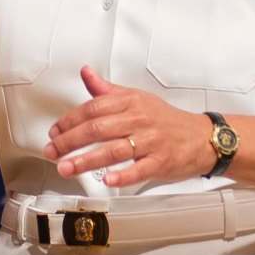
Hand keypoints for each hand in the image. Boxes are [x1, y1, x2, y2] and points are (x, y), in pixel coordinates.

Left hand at [44, 67, 216, 189]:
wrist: (202, 137)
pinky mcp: (162, 161)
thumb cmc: (166, 120)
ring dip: (86, 160)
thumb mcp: (136, 99)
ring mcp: (151, 141)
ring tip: (66, 168)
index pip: (93, 108)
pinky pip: (140, 169)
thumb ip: (108, 90)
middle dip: (70, 141)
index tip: (55, 132)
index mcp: (131, 102)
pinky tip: (107, 180)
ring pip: (114, 150)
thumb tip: (86, 73)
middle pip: (98, 128)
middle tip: (52, 151)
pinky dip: (123, 175)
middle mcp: (139, 119)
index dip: (70, 120)